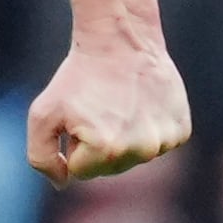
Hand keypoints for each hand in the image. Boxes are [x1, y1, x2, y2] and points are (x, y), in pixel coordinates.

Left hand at [26, 33, 191, 183]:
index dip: (74, 144)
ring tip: (121, 105)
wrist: (120, 39)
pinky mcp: (182, 131)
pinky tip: (142, 105)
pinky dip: (148, 130)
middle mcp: (141, 150)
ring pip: (134, 157)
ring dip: (125, 138)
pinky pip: (158, 145)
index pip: (81, 172)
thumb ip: (41, 158)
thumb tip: (63, 183)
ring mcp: (165, 141)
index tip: (81, 115)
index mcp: (107, 151)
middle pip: (109, 169)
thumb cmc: (78, 77)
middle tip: (101, 109)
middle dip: (99, 145)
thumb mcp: (42, 114)